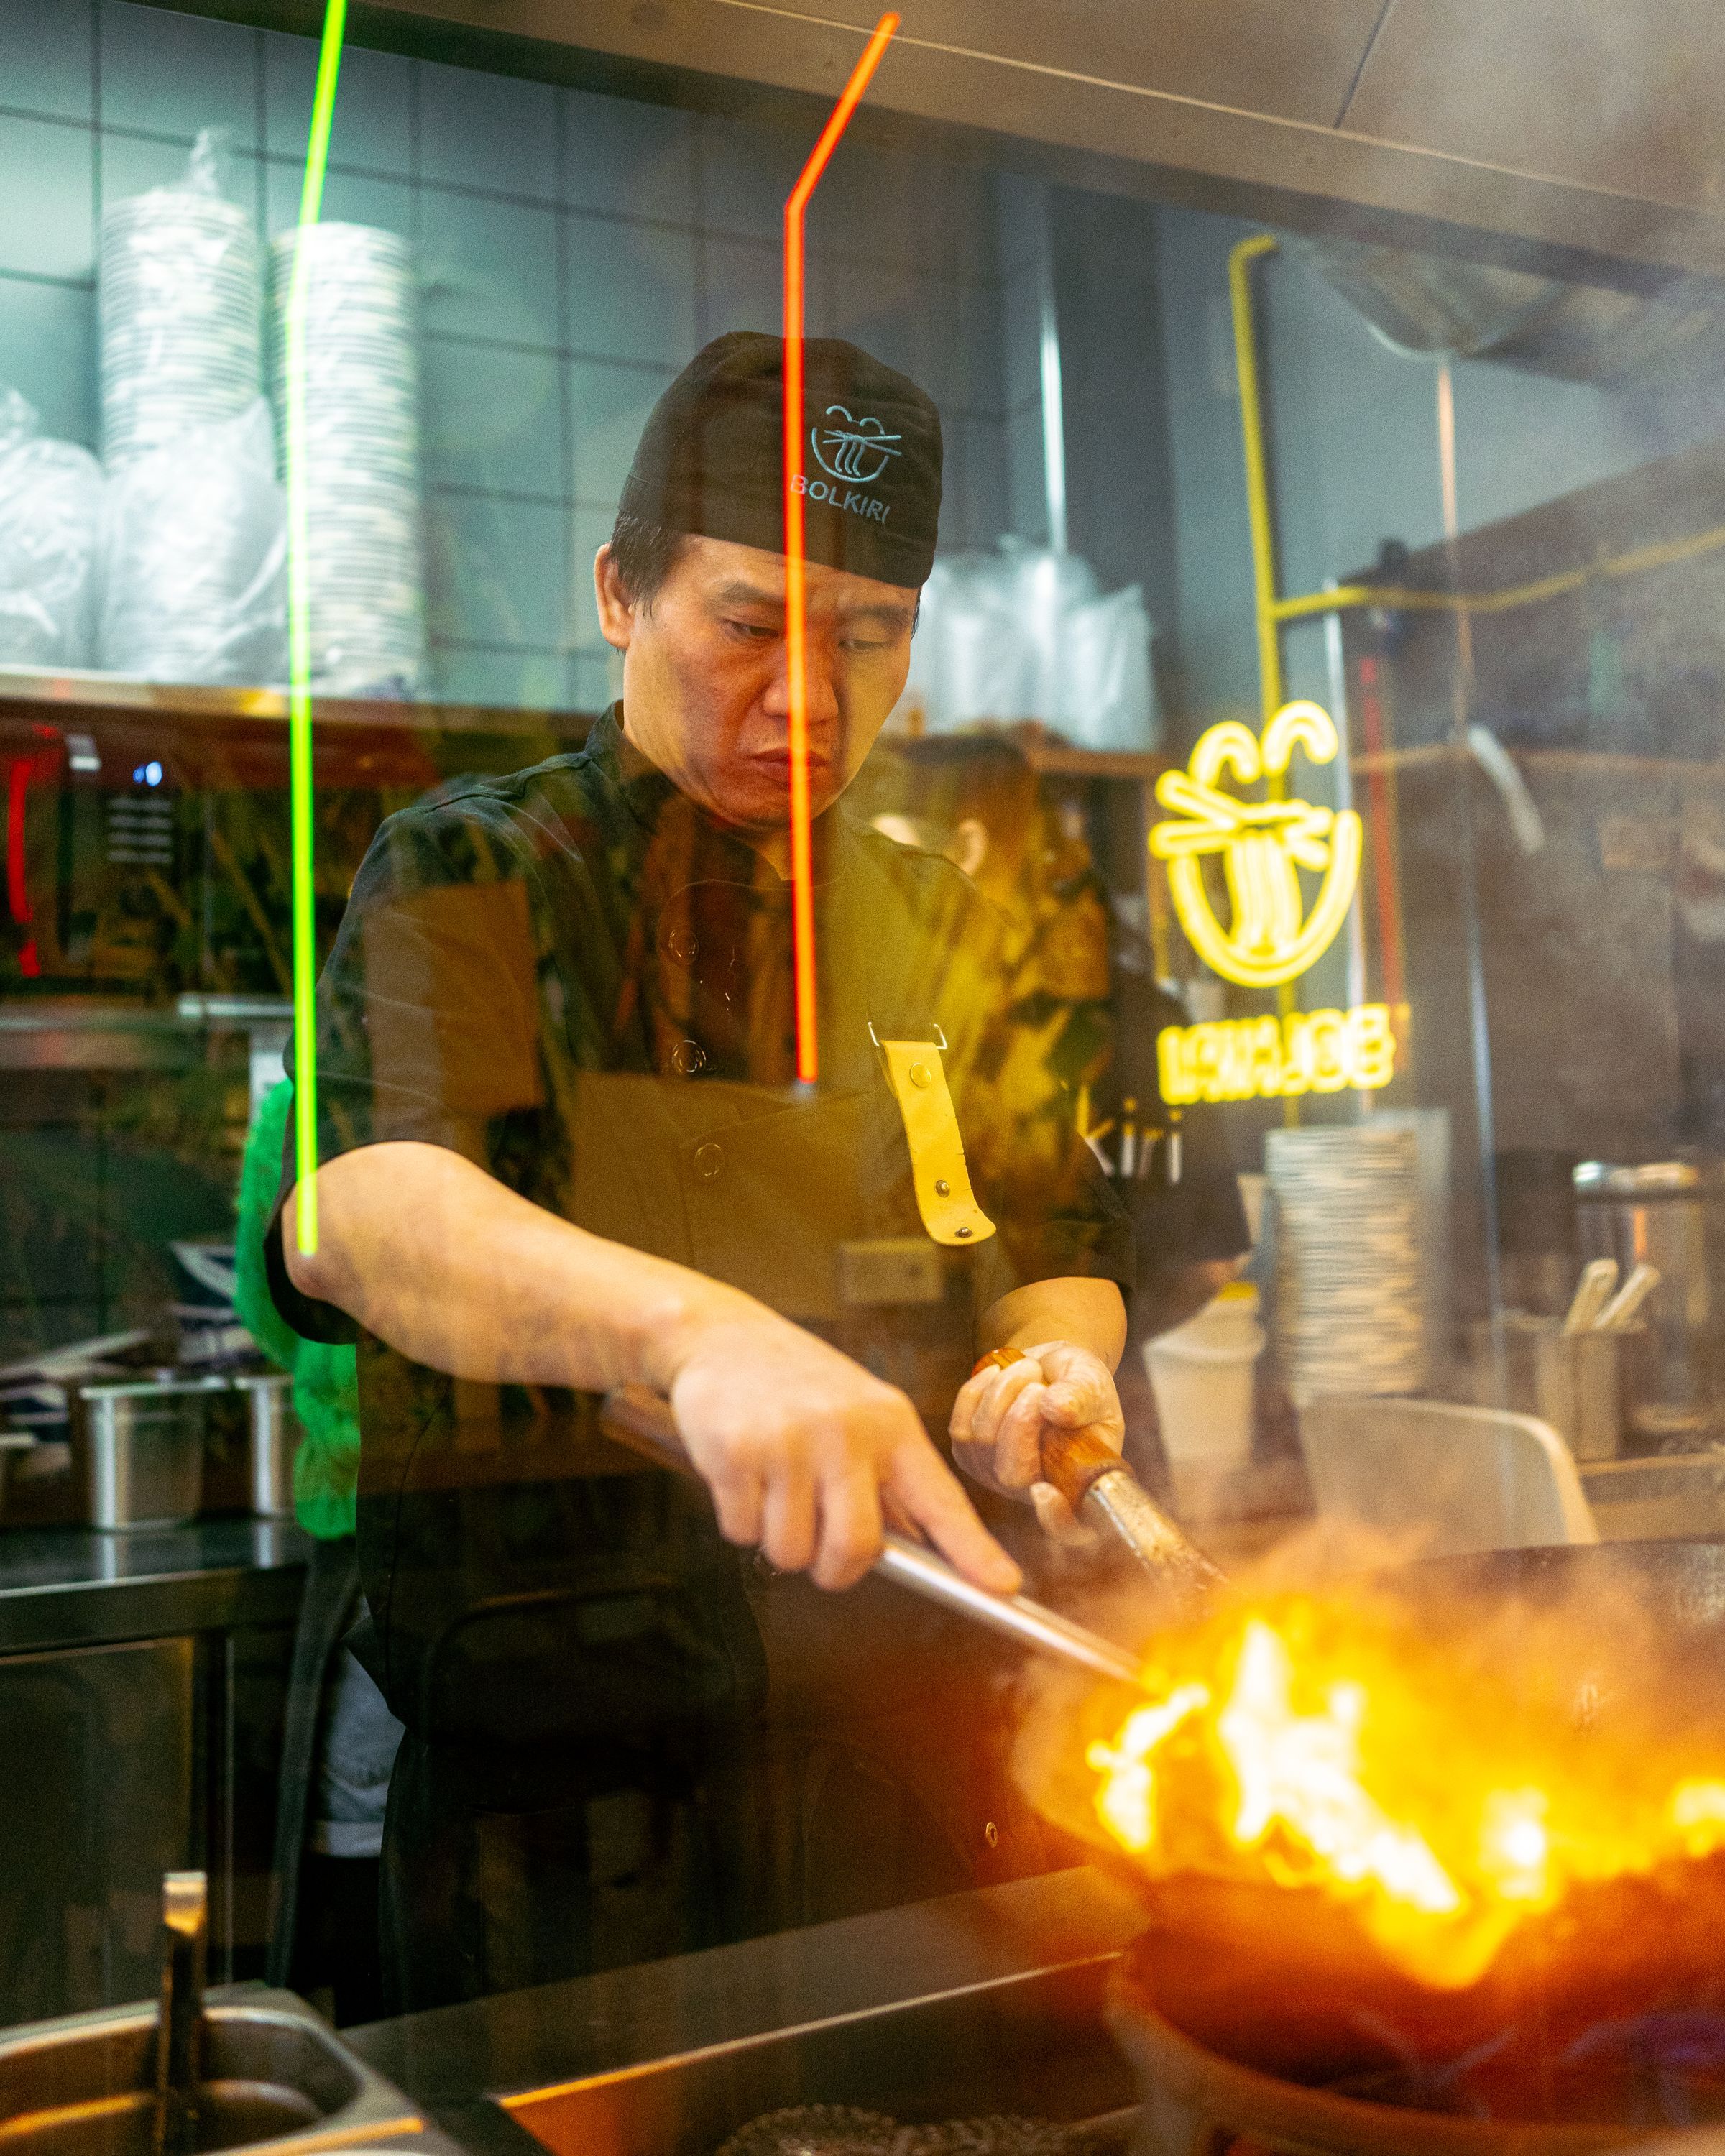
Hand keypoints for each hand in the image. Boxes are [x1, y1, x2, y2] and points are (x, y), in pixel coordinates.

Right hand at [667, 1313, 1022, 1595]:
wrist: (723, 1333)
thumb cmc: (800, 1385)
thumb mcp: (859, 1416)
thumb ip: (887, 1482)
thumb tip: (915, 1554)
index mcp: (890, 1424)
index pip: (940, 1499)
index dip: (972, 1550)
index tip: (1004, 1588)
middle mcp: (845, 1431)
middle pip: (855, 1548)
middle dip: (834, 1569)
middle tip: (820, 1552)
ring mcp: (789, 1441)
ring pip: (791, 1551)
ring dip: (779, 1540)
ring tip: (775, 1489)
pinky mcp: (735, 1451)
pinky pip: (742, 1532)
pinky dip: (740, 1520)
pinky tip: (742, 1474)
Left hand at [950, 1341, 1125, 1543]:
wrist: (1048, 1369)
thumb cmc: (1077, 1384)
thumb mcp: (1091, 1384)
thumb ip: (1081, 1396)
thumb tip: (1056, 1409)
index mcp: (1077, 1484)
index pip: (1070, 1527)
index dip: (1056, 1519)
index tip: (1045, 1492)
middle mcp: (1034, 1491)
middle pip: (1012, 1474)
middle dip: (1020, 1420)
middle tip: (1038, 1384)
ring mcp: (996, 1477)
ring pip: (981, 1441)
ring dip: (1002, 1393)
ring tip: (1028, 1370)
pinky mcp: (968, 1454)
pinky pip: (961, 1425)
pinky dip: (978, 1391)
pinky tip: (999, 1375)